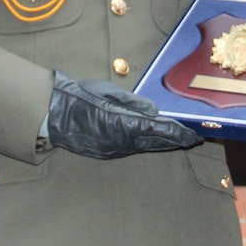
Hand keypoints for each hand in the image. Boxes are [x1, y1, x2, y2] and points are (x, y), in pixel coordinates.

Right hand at [47, 70, 200, 159]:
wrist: (53, 115)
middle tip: (193, 138)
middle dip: (175, 141)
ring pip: (145, 147)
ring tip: (179, 140)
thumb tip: (154, 111)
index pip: (157, 130)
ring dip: (163, 144)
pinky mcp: (106, 152)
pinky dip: (147, 145)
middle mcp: (120, 141)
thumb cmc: (79, 98)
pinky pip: (132, 149)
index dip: (177, 133)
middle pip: (155, 143)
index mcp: (122, 124)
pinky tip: (156, 142)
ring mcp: (112, 149)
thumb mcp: (107, 92)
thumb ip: (133, 102)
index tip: (192, 134)